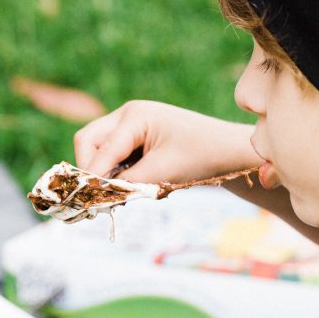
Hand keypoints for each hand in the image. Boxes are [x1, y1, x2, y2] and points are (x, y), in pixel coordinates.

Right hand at [74, 100, 258, 184]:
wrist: (230, 151)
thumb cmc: (201, 157)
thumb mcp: (161, 173)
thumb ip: (125, 184)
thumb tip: (96, 196)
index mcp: (134, 115)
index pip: (97, 147)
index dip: (91, 176)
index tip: (89, 203)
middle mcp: (128, 114)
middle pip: (88, 141)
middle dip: (91, 168)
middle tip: (102, 195)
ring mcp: (131, 124)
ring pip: (98, 148)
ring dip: (104, 171)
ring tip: (123, 191)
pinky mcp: (137, 136)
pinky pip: (113, 153)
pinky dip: (116, 170)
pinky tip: (134, 183)